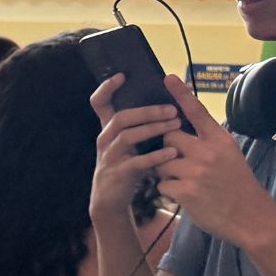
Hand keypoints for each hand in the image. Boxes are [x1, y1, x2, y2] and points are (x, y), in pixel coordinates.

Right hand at [88, 74, 183, 220]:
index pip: (99, 103)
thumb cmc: (126, 165)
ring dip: (154, 129)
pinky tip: (172, 152)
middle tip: (172, 110)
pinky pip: (136, 162)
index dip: (107, 88)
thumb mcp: (128, 143)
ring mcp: (109, 157)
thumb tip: (165, 102)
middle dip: (148, 111)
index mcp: (109, 129)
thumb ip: (139, 125)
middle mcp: (105, 140)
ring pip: (128, 137)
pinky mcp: (118, 174)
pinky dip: (155, 156)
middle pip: (121, 117)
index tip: (122, 76)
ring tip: (176, 126)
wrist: (110, 199)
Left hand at [152, 75, 275, 248]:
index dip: (180, 95)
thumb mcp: (229, 155)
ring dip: (164, 171)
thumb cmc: (236, 185)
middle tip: (175, 158)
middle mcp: (208, 152)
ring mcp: (196, 172)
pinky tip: (184, 194)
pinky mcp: (185, 192)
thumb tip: (181, 129)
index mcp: (220, 140)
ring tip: (183, 179)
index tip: (167, 78)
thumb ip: (207, 141)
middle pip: (168, 136)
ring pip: (160, 162)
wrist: (250, 217)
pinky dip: (168, 189)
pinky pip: (161, 184)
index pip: (197, 112)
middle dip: (165, 146)